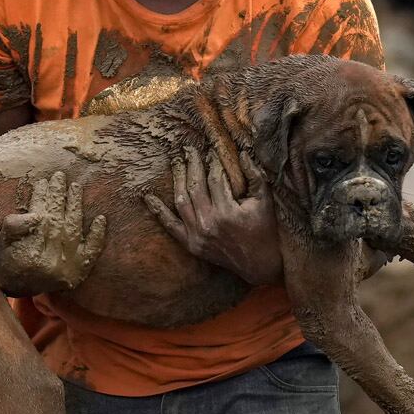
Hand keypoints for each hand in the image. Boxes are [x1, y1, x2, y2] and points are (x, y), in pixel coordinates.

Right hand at [0, 171, 106, 296]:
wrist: (20, 288)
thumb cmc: (9, 259)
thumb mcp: (3, 241)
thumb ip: (14, 226)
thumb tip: (35, 215)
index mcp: (30, 249)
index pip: (38, 215)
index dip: (41, 196)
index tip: (43, 181)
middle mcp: (51, 258)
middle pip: (57, 218)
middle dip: (58, 195)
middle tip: (59, 176)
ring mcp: (68, 264)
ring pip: (74, 227)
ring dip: (75, 205)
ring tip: (75, 186)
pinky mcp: (80, 270)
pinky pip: (92, 250)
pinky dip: (97, 234)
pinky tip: (100, 218)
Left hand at [145, 147, 282, 285]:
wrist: (259, 264)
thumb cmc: (265, 229)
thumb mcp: (265, 201)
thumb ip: (255, 175)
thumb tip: (242, 153)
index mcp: (228, 212)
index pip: (215, 178)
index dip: (213, 161)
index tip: (212, 150)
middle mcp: (209, 224)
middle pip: (195, 185)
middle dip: (192, 164)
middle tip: (189, 148)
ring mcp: (197, 235)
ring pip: (181, 200)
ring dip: (177, 178)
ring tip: (176, 161)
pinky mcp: (191, 245)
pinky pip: (170, 226)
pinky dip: (158, 211)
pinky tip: (148, 197)